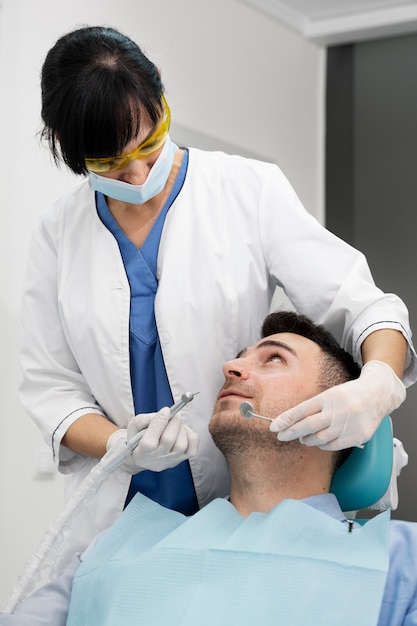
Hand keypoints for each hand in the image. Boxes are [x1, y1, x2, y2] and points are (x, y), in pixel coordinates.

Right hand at [106, 407, 198, 472]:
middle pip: (169, 440)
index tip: (166, 410)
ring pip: (181, 444)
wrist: (144, 456)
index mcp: (142, 452)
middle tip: (174, 414)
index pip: (151, 440)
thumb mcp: (133, 427)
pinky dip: (190, 437)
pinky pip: (192, 449)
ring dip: (181, 429)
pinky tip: (182, 432)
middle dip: (173, 422)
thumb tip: (165, 414)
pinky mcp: (182, 459)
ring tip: (176, 424)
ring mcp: (171, 461)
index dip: (160, 422)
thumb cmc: (138, 438)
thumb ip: (144, 419)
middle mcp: (157, 459)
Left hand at [270, 360, 405, 449]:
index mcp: (329, 397)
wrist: (377, 395)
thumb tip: (291, 421)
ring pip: (319, 439)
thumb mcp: (330, 394)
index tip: (274, 427)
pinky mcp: (357, 436)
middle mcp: (338, 411)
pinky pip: (333, 446)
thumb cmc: (349, 394)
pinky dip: (322, 445)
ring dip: (307, 439)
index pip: (302, 410)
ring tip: (302, 437)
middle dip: (291, 432)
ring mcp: (348, 425)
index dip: (286, 420)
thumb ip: (313, 407)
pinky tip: (319, 441)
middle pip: (308, 426)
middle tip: (281, 436)